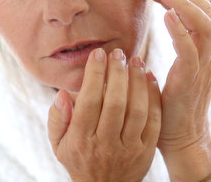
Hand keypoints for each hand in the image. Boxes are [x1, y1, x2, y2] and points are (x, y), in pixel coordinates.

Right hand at [48, 48, 161, 181]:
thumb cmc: (79, 158)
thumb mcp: (59, 144)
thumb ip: (57, 119)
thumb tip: (62, 94)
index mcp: (81, 140)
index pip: (88, 102)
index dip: (94, 75)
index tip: (98, 54)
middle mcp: (105, 144)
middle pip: (114, 103)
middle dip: (117, 73)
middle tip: (118, 53)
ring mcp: (128, 148)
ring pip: (136, 110)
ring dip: (137, 81)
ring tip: (136, 60)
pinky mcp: (147, 150)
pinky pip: (153, 120)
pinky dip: (153, 97)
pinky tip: (150, 77)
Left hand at [142, 0, 210, 181]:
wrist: (182, 135)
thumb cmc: (179, 99)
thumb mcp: (189, 61)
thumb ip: (195, 34)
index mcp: (210, 45)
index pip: (201, 7)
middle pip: (204, 10)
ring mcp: (205, 63)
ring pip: (203, 24)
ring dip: (181, 4)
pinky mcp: (193, 77)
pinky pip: (190, 49)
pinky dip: (180, 30)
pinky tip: (166, 15)